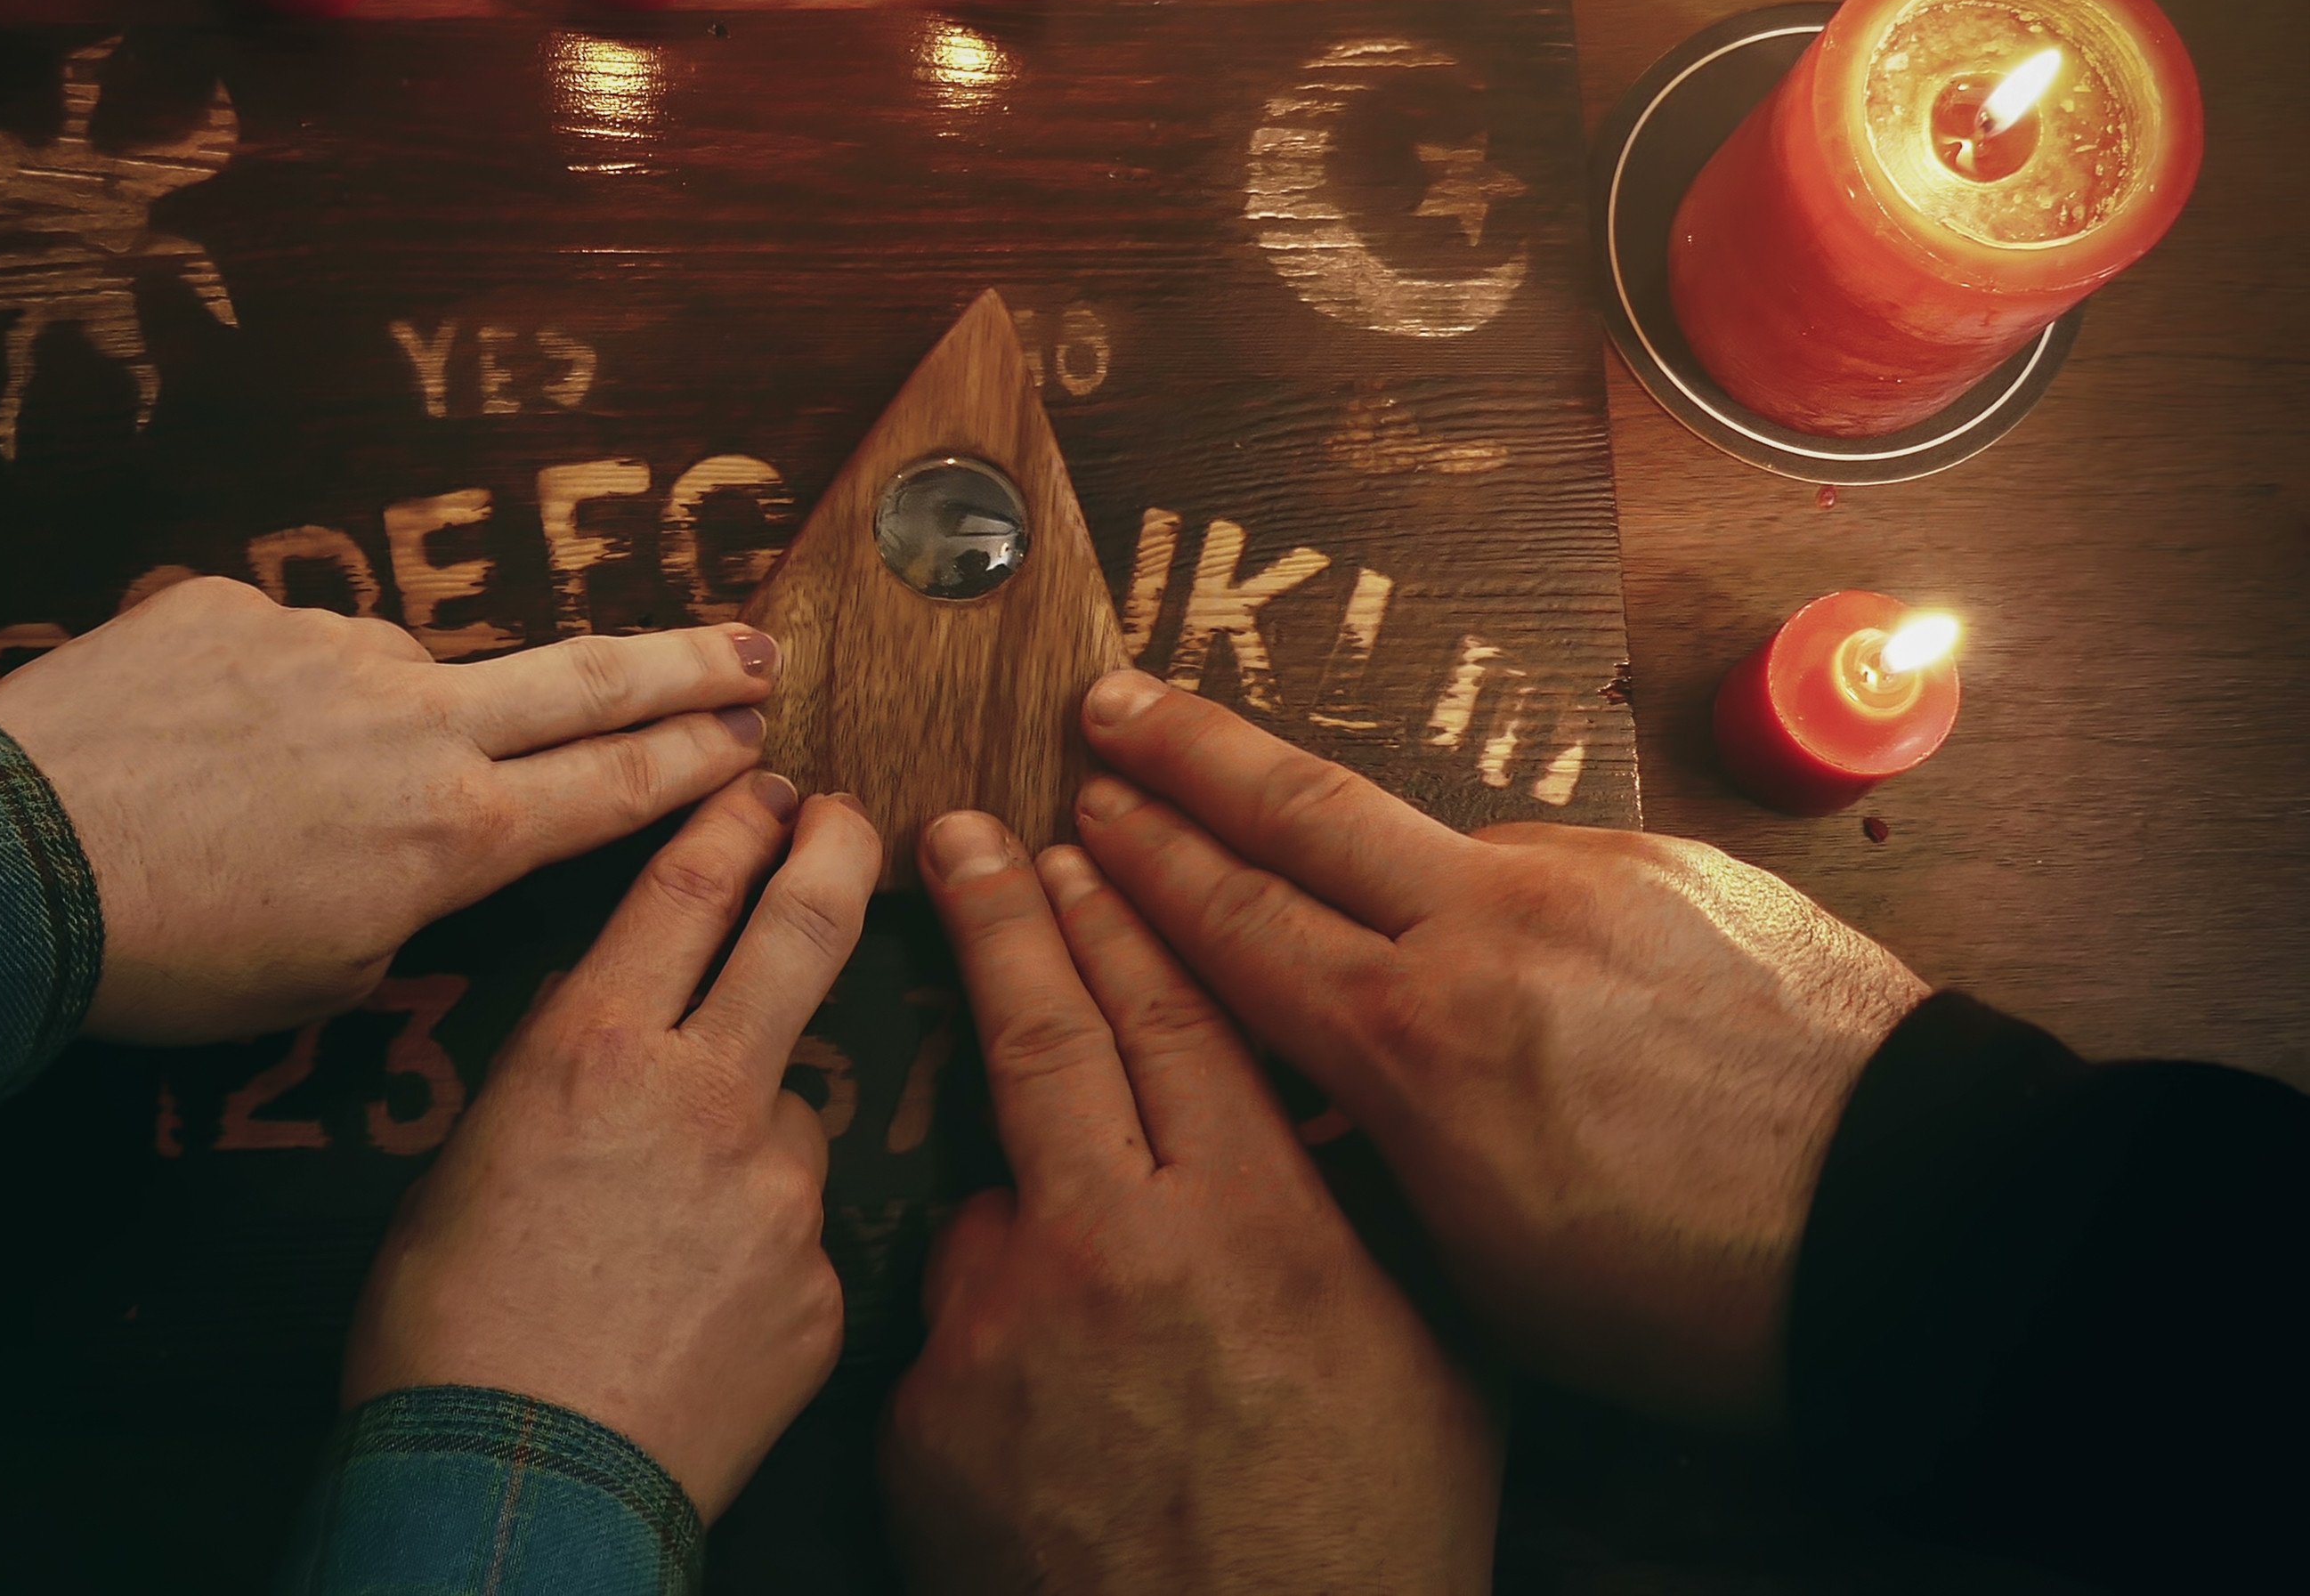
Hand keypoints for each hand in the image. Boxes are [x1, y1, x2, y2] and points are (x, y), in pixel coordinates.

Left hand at [0, 577, 777, 1042]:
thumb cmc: (170, 959)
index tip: (759, 732)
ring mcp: (326, 647)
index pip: (616, 784)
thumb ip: (402, 905)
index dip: (698, 757)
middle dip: (687, 665)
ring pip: (398, 675)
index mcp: (456, 833)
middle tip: (753, 648)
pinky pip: (276, 650)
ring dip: (373, 724)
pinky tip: (188, 757)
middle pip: (589, 680)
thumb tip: (411, 850)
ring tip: (272, 797)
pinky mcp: (234, 604)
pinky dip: (256, 699)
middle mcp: (417, 721)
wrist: (11, 863)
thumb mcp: (323, 984)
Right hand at [342, 776, 876, 1518]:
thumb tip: (602, 1049)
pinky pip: (804, 1233)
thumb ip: (557, 1085)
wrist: (513, 1490)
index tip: (766, 784)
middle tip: (852, 820)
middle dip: (836, 854)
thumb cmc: (441, 1336)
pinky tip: (699, 1306)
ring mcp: (781, 1190)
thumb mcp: (465, 1166)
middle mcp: (706, 1094)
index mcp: (593, 1048)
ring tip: (676, 1218)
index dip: (732, 820)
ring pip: (794, 1107)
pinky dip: (763, 1246)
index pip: (686, 886)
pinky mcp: (824, 1284)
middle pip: (802, 931)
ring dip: (758, 1125)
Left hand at [887, 813, 1498, 1594]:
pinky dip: (996, 1340)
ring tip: (1093, 1284)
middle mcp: (1115, 1248)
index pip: (1169, 1014)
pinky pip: (955, 1331)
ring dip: (1021, 1198)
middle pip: (1043, 1039)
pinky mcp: (925, 1411)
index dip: (1118, 915)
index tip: (1073, 840)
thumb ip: (1372, 1215)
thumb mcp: (1436, 1363)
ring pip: (991, 1196)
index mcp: (1256, 1222)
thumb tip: (1348, 1101)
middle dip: (999, 918)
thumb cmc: (1365, 1544)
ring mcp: (1002, 1328)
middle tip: (957, 836)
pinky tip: (1056, 1413)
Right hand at [1071, 669, 1929, 1424]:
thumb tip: (1316, 1094)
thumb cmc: (1698, 1295)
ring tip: (1316, 848)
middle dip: (1186, 751)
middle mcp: (1485, 929)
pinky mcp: (1677, 864)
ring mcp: (1588, 880)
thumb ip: (1378, 1150)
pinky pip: (1550, 860)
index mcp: (1414, 1043)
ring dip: (1356, 834)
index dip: (1143, 860)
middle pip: (1296, 807)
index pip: (1233, 920)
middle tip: (1110, 699)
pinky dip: (1500, 890)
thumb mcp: (1485, 1270)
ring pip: (1430, 835)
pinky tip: (1512, 941)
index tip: (1080, 808)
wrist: (1920, 1229)